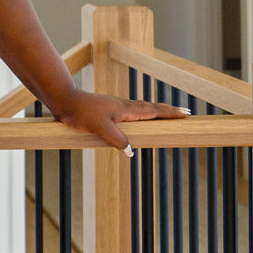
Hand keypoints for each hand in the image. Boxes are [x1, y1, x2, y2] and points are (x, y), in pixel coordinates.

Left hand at [51, 90, 189, 156]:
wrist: (66, 102)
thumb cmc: (82, 113)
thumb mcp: (100, 128)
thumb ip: (117, 139)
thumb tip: (132, 151)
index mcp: (127, 110)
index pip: (154, 111)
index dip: (170, 114)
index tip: (186, 114)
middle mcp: (125, 106)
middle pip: (153, 108)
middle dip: (169, 111)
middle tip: (185, 113)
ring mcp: (118, 108)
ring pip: (143, 109)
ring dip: (158, 111)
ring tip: (168, 114)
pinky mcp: (110, 111)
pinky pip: (133, 112)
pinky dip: (143, 113)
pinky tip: (140, 117)